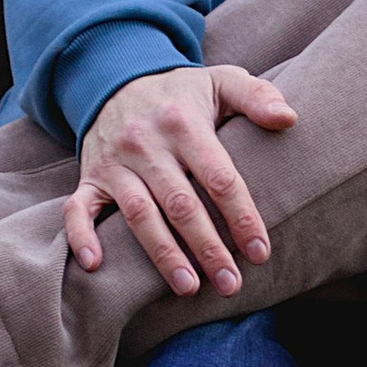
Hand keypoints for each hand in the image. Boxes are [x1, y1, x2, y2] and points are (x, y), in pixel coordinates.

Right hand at [67, 63, 296, 298]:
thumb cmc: (180, 92)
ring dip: (164, 254)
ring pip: (139, 215)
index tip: (260, 252)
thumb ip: (257, 96)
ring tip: (189, 288)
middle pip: (181, 204)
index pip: (219, 177)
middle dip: (208, 247)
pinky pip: (78, 209)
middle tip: (231, 283)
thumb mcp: (220, 81)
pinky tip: (97, 266)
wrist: (115, 77)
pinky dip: (82, 237)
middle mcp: (146, 144)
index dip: (241, 216)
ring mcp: (114, 163)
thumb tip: (289, 118)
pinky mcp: (90, 177)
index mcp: (184, 123)